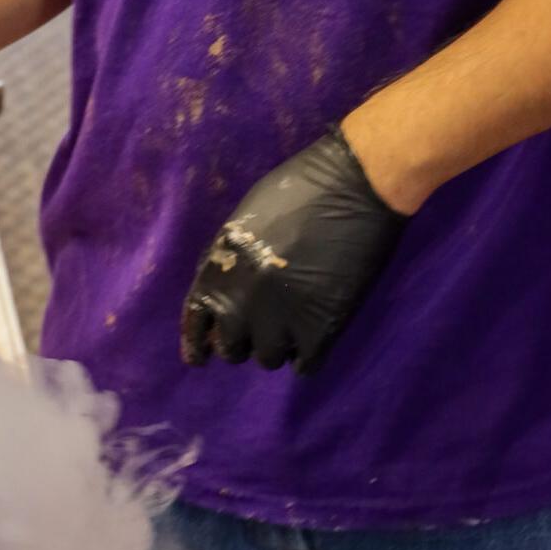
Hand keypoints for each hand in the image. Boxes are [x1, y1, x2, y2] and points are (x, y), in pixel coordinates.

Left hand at [180, 128, 406, 376]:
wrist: (355, 185)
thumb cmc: (299, 189)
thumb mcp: (243, 221)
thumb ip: (226, 262)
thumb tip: (219, 299)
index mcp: (220, 270)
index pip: (195, 323)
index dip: (197, 344)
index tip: (201, 356)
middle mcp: (242, 301)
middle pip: (231, 349)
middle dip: (243, 339)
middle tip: (262, 326)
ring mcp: (282, 319)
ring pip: (268, 359)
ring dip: (278, 345)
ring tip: (294, 325)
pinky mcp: (322, 329)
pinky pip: (305, 364)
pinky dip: (308, 354)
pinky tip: (315, 337)